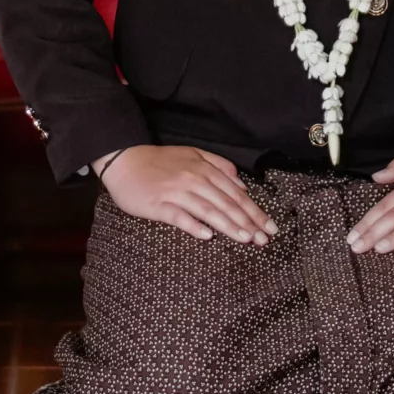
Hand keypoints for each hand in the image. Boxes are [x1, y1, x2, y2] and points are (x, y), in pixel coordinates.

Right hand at [97, 145, 275, 245]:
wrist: (124, 160)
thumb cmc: (160, 161)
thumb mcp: (192, 154)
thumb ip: (218, 165)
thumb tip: (241, 185)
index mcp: (204, 168)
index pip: (235, 193)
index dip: (254, 211)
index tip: (270, 227)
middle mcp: (194, 179)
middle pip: (226, 203)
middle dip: (248, 222)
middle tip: (264, 239)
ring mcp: (176, 192)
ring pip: (208, 210)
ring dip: (228, 225)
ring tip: (246, 239)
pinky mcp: (158, 204)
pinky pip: (179, 216)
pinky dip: (194, 226)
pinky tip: (208, 236)